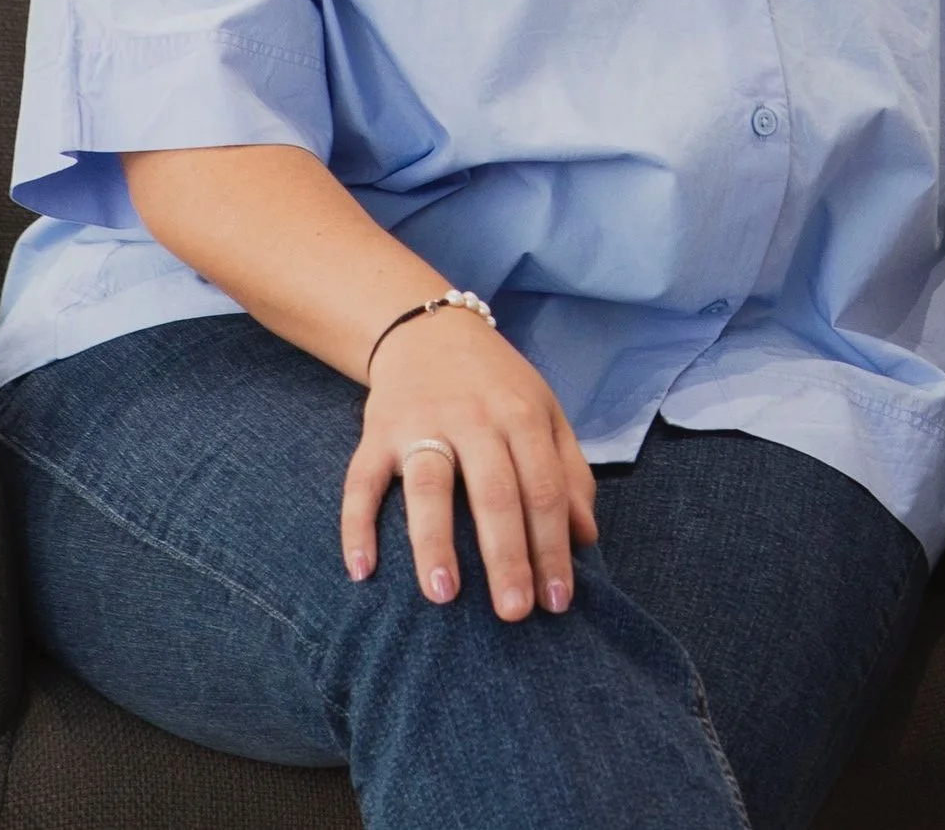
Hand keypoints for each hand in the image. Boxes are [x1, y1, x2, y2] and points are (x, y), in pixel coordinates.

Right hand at [340, 306, 598, 619]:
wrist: (429, 330)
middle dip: (506, 555)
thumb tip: (587, 537)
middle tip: (513, 614)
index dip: (553, 545)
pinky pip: (361, 482)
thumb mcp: (544, 413)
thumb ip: (568, 471)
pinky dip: (357, 525)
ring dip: (434, 541)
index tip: (558, 601)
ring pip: (429, 486)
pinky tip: (362, 571)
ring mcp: (422, 425)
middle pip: (494, 493)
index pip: (544, 488)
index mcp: (522, 416)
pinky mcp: (376, 433)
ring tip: (443, 595)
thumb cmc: (497, 386)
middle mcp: (475, 419)